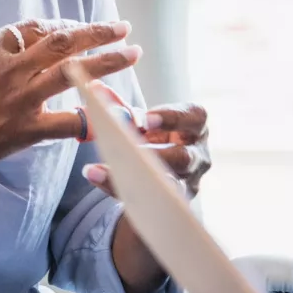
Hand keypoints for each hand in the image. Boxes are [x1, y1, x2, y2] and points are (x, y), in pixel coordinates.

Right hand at [0, 0, 141, 178]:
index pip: (33, 27)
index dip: (59, 24)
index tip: (76, 26)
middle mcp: (10, 69)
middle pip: (62, 43)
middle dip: (96, 33)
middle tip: (122, 27)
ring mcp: (22, 99)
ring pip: (72, 74)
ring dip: (106, 62)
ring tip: (132, 53)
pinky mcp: (28, 129)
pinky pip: (67, 123)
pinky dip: (93, 118)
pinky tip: (117, 114)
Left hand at [80, 82, 210, 198]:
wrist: (155, 171)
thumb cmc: (150, 137)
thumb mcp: (139, 121)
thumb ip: (120, 106)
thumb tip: (95, 89)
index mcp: (194, 129)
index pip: (195, 118)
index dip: (172, 118)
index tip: (145, 120)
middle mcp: (197, 157)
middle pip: (183, 158)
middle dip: (153, 154)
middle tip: (124, 148)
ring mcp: (186, 184)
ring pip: (164, 184)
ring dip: (129, 175)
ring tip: (96, 169)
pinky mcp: (168, 202)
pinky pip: (145, 197)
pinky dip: (116, 186)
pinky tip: (95, 176)